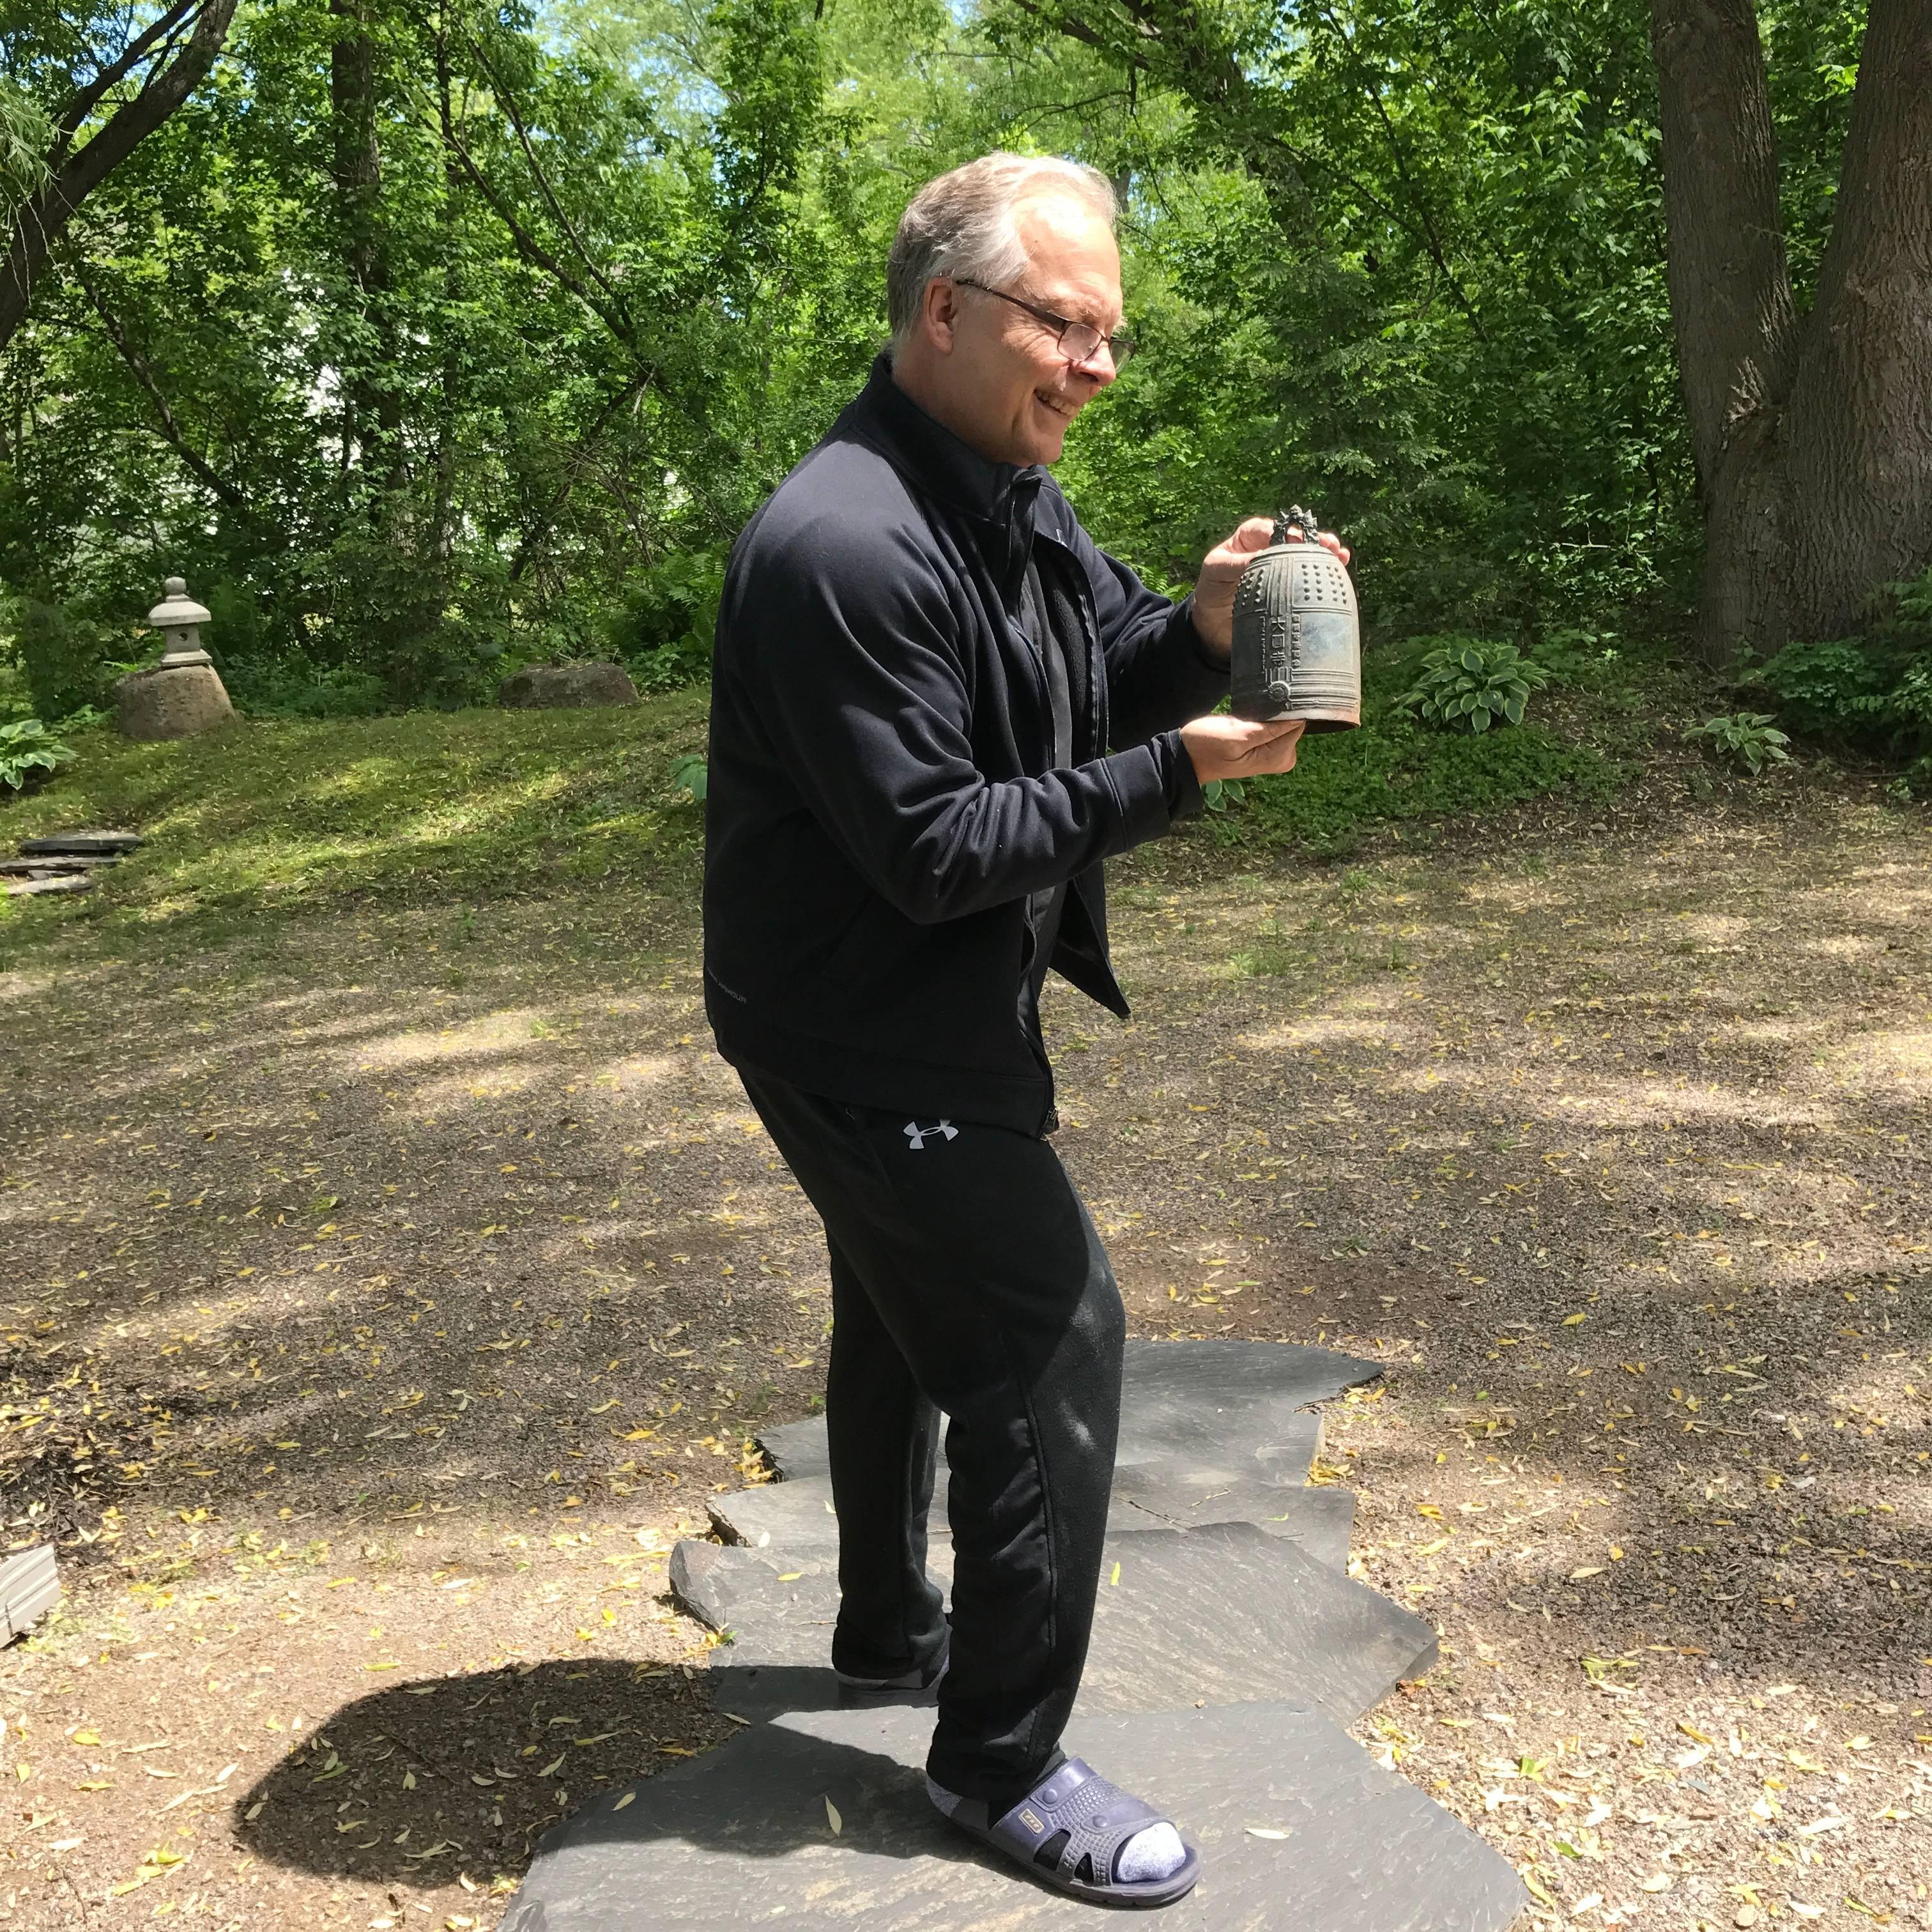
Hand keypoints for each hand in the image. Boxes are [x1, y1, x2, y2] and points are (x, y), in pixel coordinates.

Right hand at [1180, 714, 1305, 786]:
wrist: (1187, 757)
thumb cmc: (1206, 746)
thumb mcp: (1236, 735)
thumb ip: (1269, 729)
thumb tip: (1299, 718)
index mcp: (1277, 757)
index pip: (1298, 724)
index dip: (1286, 709)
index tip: (1269, 700)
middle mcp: (1279, 757)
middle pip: (1293, 723)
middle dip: (1276, 712)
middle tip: (1252, 708)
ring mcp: (1272, 753)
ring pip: (1282, 722)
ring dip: (1267, 714)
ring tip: (1247, 713)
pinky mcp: (1263, 746)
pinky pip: (1272, 725)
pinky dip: (1263, 717)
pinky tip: (1248, 716)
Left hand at [1191, 517, 1352, 659]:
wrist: (1213, 622)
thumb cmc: (1211, 589)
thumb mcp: (1216, 571)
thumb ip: (1236, 563)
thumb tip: (1261, 556)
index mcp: (1250, 537)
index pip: (1271, 530)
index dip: (1286, 533)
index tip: (1299, 540)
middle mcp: (1269, 547)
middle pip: (1296, 539)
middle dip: (1313, 540)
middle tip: (1329, 545)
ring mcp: (1282, 566)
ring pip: (1307, 555)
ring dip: (1325, 554)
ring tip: (1340, 555)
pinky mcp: (1290, 585)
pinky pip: (1309, 575)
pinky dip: (1324, 572)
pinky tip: (1339, 568)